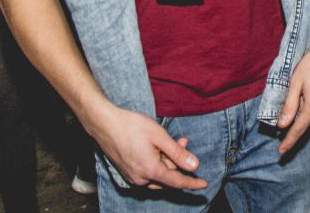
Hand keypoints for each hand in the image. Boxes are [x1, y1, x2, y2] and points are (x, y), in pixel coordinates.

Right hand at [86, 103, 206, 190]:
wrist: (105, 124)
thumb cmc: (132, 126)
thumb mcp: (159, 136)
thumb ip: (178, 153)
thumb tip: (194, 166)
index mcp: (151, 171)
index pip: (177, 182)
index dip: (192, 183)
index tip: (205, 185)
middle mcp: (141, 179)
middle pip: (168, 176)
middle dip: (178, 161)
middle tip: (183, 139)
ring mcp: (133, 177)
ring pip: (158, 174)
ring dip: (168, 161)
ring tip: (173, 140)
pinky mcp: (127, 172)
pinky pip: (148, 172)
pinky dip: (157, 162)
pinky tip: (158, 148)